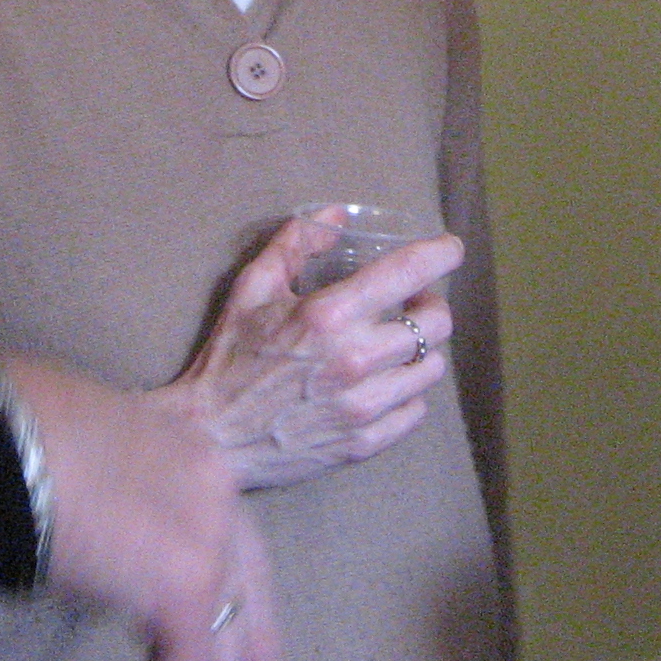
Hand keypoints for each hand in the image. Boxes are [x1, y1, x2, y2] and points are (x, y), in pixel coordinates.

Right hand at [0, 351, 287, 660]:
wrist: (6, 438)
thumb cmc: (16, 429)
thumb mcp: (84, 448)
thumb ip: (111, 493)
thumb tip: (93, 534)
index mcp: (188, 453)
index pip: (233, 532)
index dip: (243, 585)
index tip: (253, 628)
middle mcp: (214, 492)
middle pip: (244, 588)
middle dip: (247, 646)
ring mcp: (206, 540)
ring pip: (221, 639)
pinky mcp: (184, 589)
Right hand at [164, 215, 459, 489]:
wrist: (210, 437)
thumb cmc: (229, 358)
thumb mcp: (252, 288)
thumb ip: (295, 244)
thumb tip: (338, 217)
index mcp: (327, 315)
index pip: (406, 273)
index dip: (440, 254)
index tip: (450, 249)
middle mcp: (354, 360)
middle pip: (435, 323)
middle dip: (430, 303)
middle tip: (411, 301)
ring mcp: (362, 406)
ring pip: (431, 368)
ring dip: (421, 349)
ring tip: (397, 343)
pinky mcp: (363, 443)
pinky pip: (415, 411)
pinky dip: (407, 392)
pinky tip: (384, 383)